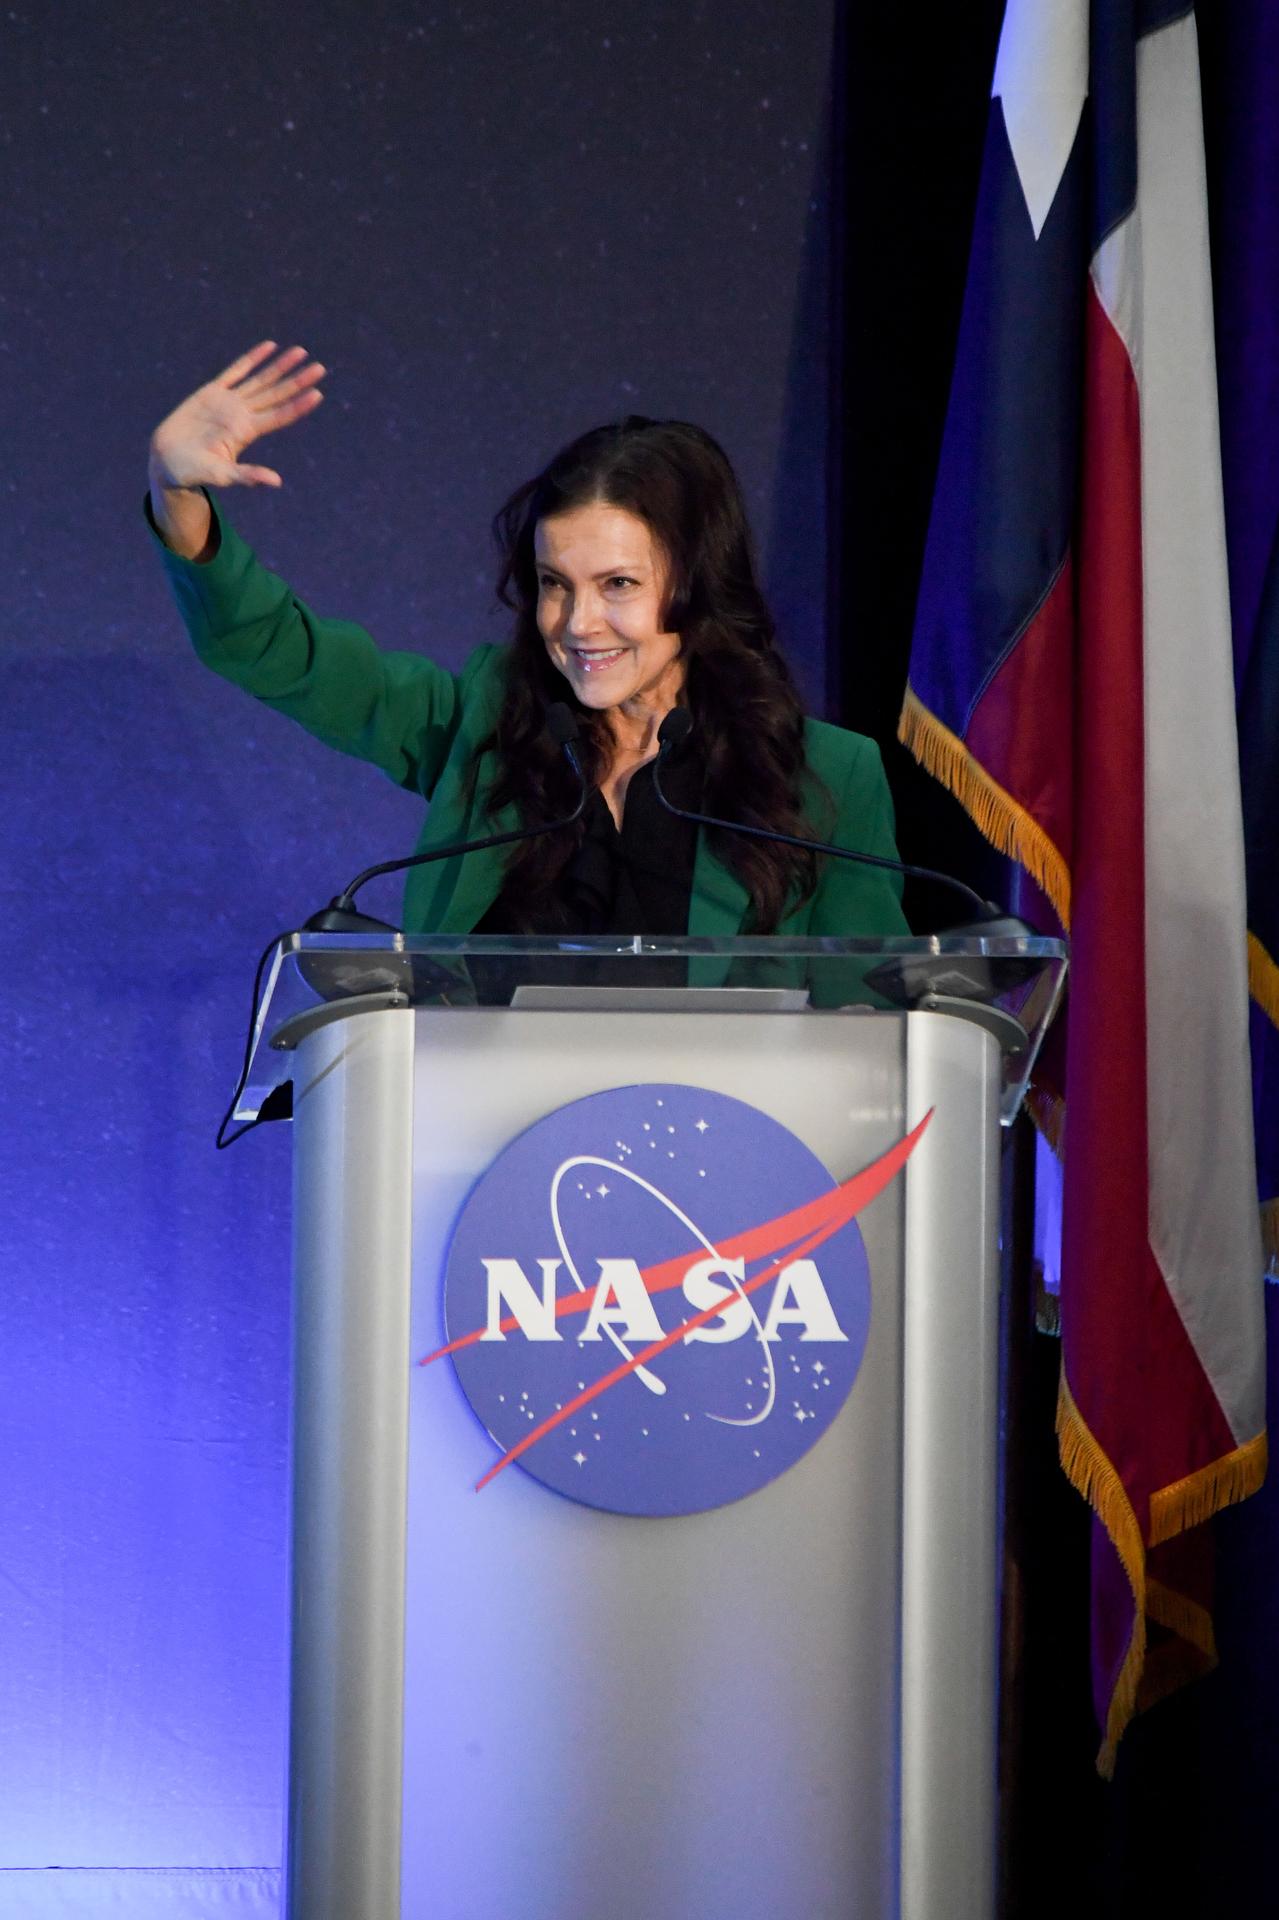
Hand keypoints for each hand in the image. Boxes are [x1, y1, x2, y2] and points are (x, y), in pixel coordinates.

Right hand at [149, 341, 325, 492]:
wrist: (168, 460)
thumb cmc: (195, 472)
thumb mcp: (223, 475)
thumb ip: (248, 476)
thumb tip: (276, 482)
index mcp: (247, 432)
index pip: (279, 416)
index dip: (298, 405)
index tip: (318, 393)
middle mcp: (243, 415)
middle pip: (276, 394)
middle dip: (297, 381)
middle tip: (320, 368)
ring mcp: (229, 402)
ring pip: (260, 379)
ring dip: (280, 366)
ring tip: (300, 351)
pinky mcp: (211, 392)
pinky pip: (235, 370)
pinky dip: (251, 359)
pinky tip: (269, 347)